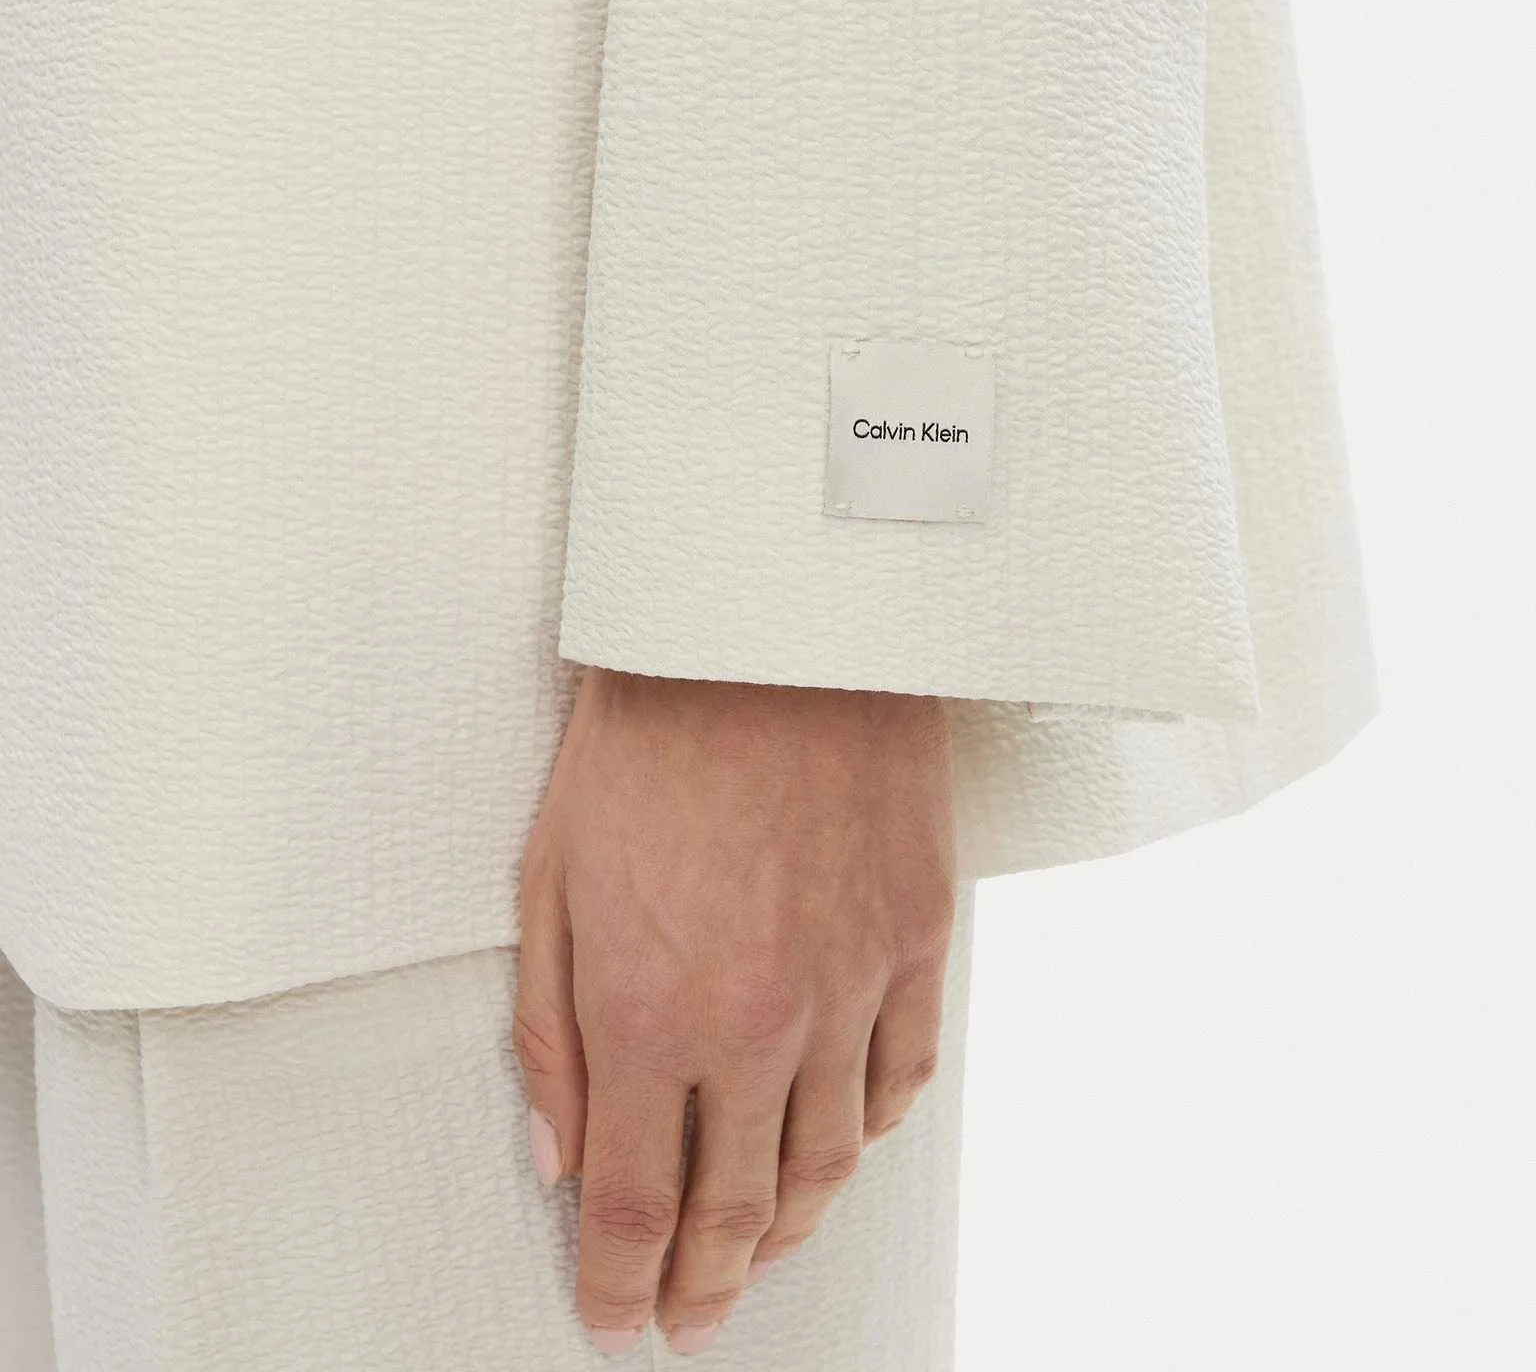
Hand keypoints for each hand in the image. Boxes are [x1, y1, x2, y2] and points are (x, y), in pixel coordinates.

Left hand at [513, 665, 956, 1355]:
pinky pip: (904, 1074)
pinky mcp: (915, 935)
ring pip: (831, 1160)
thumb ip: (551, 1034)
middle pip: (740, 1205)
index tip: (615, 1316)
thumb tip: (558, 1157)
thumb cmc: (646, 734)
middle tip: (690, 1316)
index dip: (622, 1280)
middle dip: (707, 1282)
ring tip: (763, 1256)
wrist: (765, 625)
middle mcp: (757, 1022)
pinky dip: (872, 1133)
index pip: (635, 1201)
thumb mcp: (549, 878)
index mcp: (649, 1012)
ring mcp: (849, 984)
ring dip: (794, 1229)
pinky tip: (846, 1148)